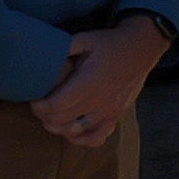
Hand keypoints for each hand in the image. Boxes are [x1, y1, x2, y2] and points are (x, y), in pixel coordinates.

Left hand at [28, 17, 165, 147]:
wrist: (143, 47)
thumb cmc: (111, 43)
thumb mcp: (85, 39)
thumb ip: (62, 48)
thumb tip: (39, 57)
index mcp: (89, 83)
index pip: (54, 106)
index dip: (38, 106)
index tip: (34, 97)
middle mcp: (98, 101)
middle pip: (60, 121)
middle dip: (43, 115)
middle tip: (40, 105)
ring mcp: (109, 111)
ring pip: (73, 132)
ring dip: (57, 127)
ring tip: (52, 115)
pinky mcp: (116, 116)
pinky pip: (96, 138)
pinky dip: (81, 139)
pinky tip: (72, 131)